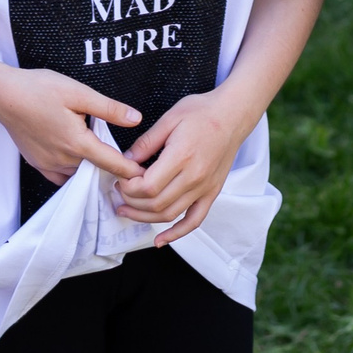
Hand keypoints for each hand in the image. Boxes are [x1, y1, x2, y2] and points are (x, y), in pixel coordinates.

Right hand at [0, 67, 142, 186]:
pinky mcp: (37, 163)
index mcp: (78, 143)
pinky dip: (73, 173)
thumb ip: (109, 109)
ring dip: (92, 170)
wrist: (2, 94)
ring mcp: (49, 164)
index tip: (146, 175)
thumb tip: (136, 118)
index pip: (112, 164)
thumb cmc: (38, 89)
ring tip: (104, 161)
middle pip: (96, 171)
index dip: (131, 170)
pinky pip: (61, 176)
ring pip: (79, 174)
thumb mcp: (79, 93)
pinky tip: (78, 160)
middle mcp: (64, 160)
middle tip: (128, 165)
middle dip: (112, 169)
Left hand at [116, 90, 246, 244]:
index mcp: (182, 156)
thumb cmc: (201, 112)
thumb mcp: (169, 119)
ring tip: (127, 211)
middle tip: (119, 192)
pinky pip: (194, 220)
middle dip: (132, 202)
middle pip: (156, 203)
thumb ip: (146, 143)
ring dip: (145, 218)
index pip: (148, 186)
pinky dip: (177, 234)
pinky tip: (160, 240)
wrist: (234, 115)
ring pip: (170, 214)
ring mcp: (205, 188)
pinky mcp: (212, 192)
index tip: (119, 178)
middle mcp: (195, 177)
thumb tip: (125, 162)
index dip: (128, 187)